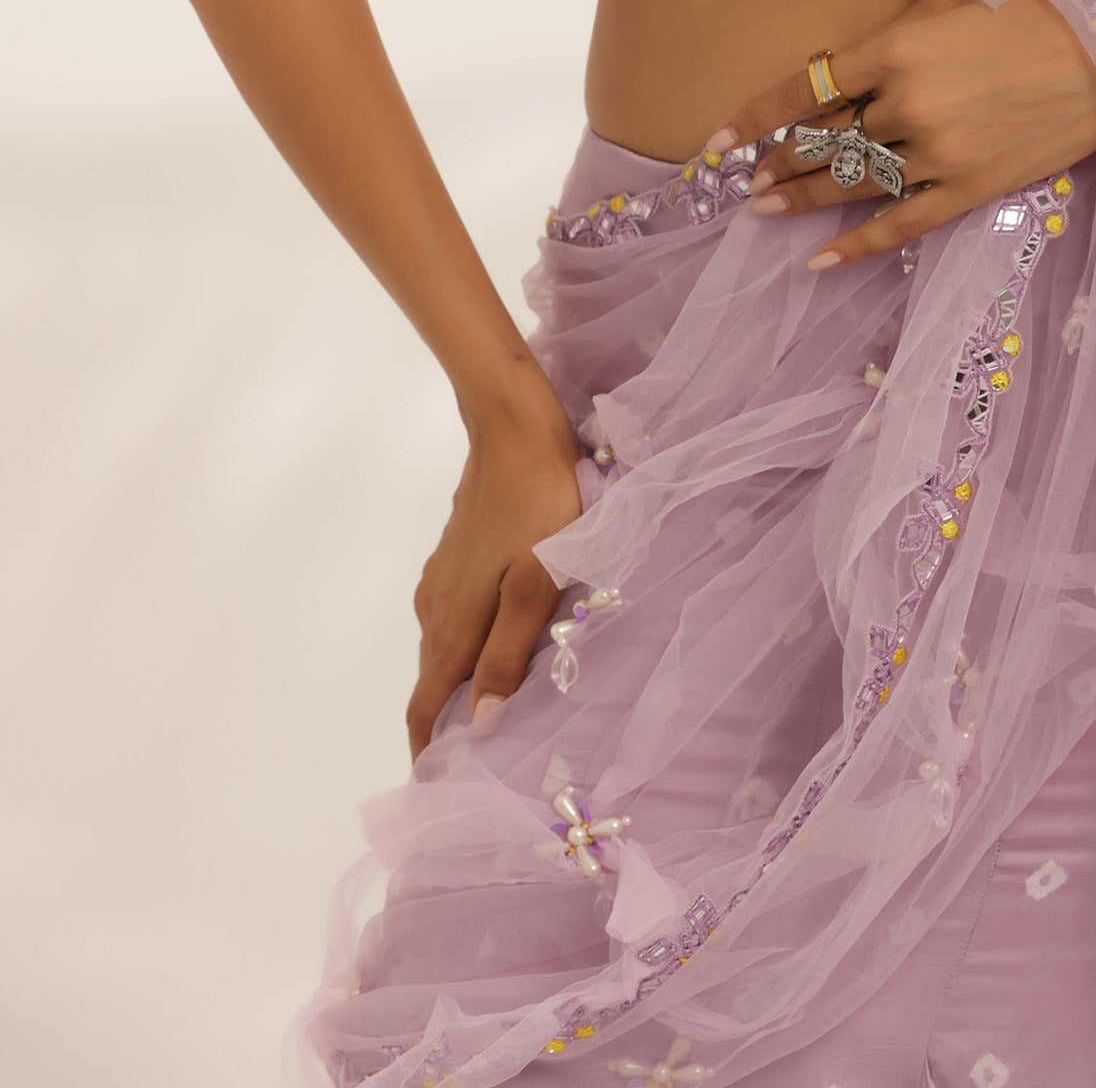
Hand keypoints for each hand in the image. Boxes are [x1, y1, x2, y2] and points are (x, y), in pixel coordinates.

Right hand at [406, 368, 586, 759]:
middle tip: (476, 768)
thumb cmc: (538, 504)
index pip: (428, 709)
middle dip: (446, 728)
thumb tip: (483, 723)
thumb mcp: (537, 582)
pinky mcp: (457, 555)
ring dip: (461, 686)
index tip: (436, 796)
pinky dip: (469, 648)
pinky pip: (456, 619)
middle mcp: (436, 609)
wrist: (514, 427)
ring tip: (495, 715)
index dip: (429, 755)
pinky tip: (500, 645)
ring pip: (446, 649)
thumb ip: (509, 653)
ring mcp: (443, 579)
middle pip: (433, 685)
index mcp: (453, 625)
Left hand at [724, 0, 1095, 272]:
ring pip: (853, 184)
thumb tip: (850, 65)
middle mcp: (909, 104)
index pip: (805, 87)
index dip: (755, 116)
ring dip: (802, 197)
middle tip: (751, 177)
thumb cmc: (1031, 10)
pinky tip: (820, 258)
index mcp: (897, 48)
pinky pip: (901, 224)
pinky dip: (857, 244)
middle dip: (780, 160)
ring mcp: (939, 152)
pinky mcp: (971, 188)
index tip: (719, 140)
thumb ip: (895, 32)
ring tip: (767, 207)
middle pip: (824, 141)